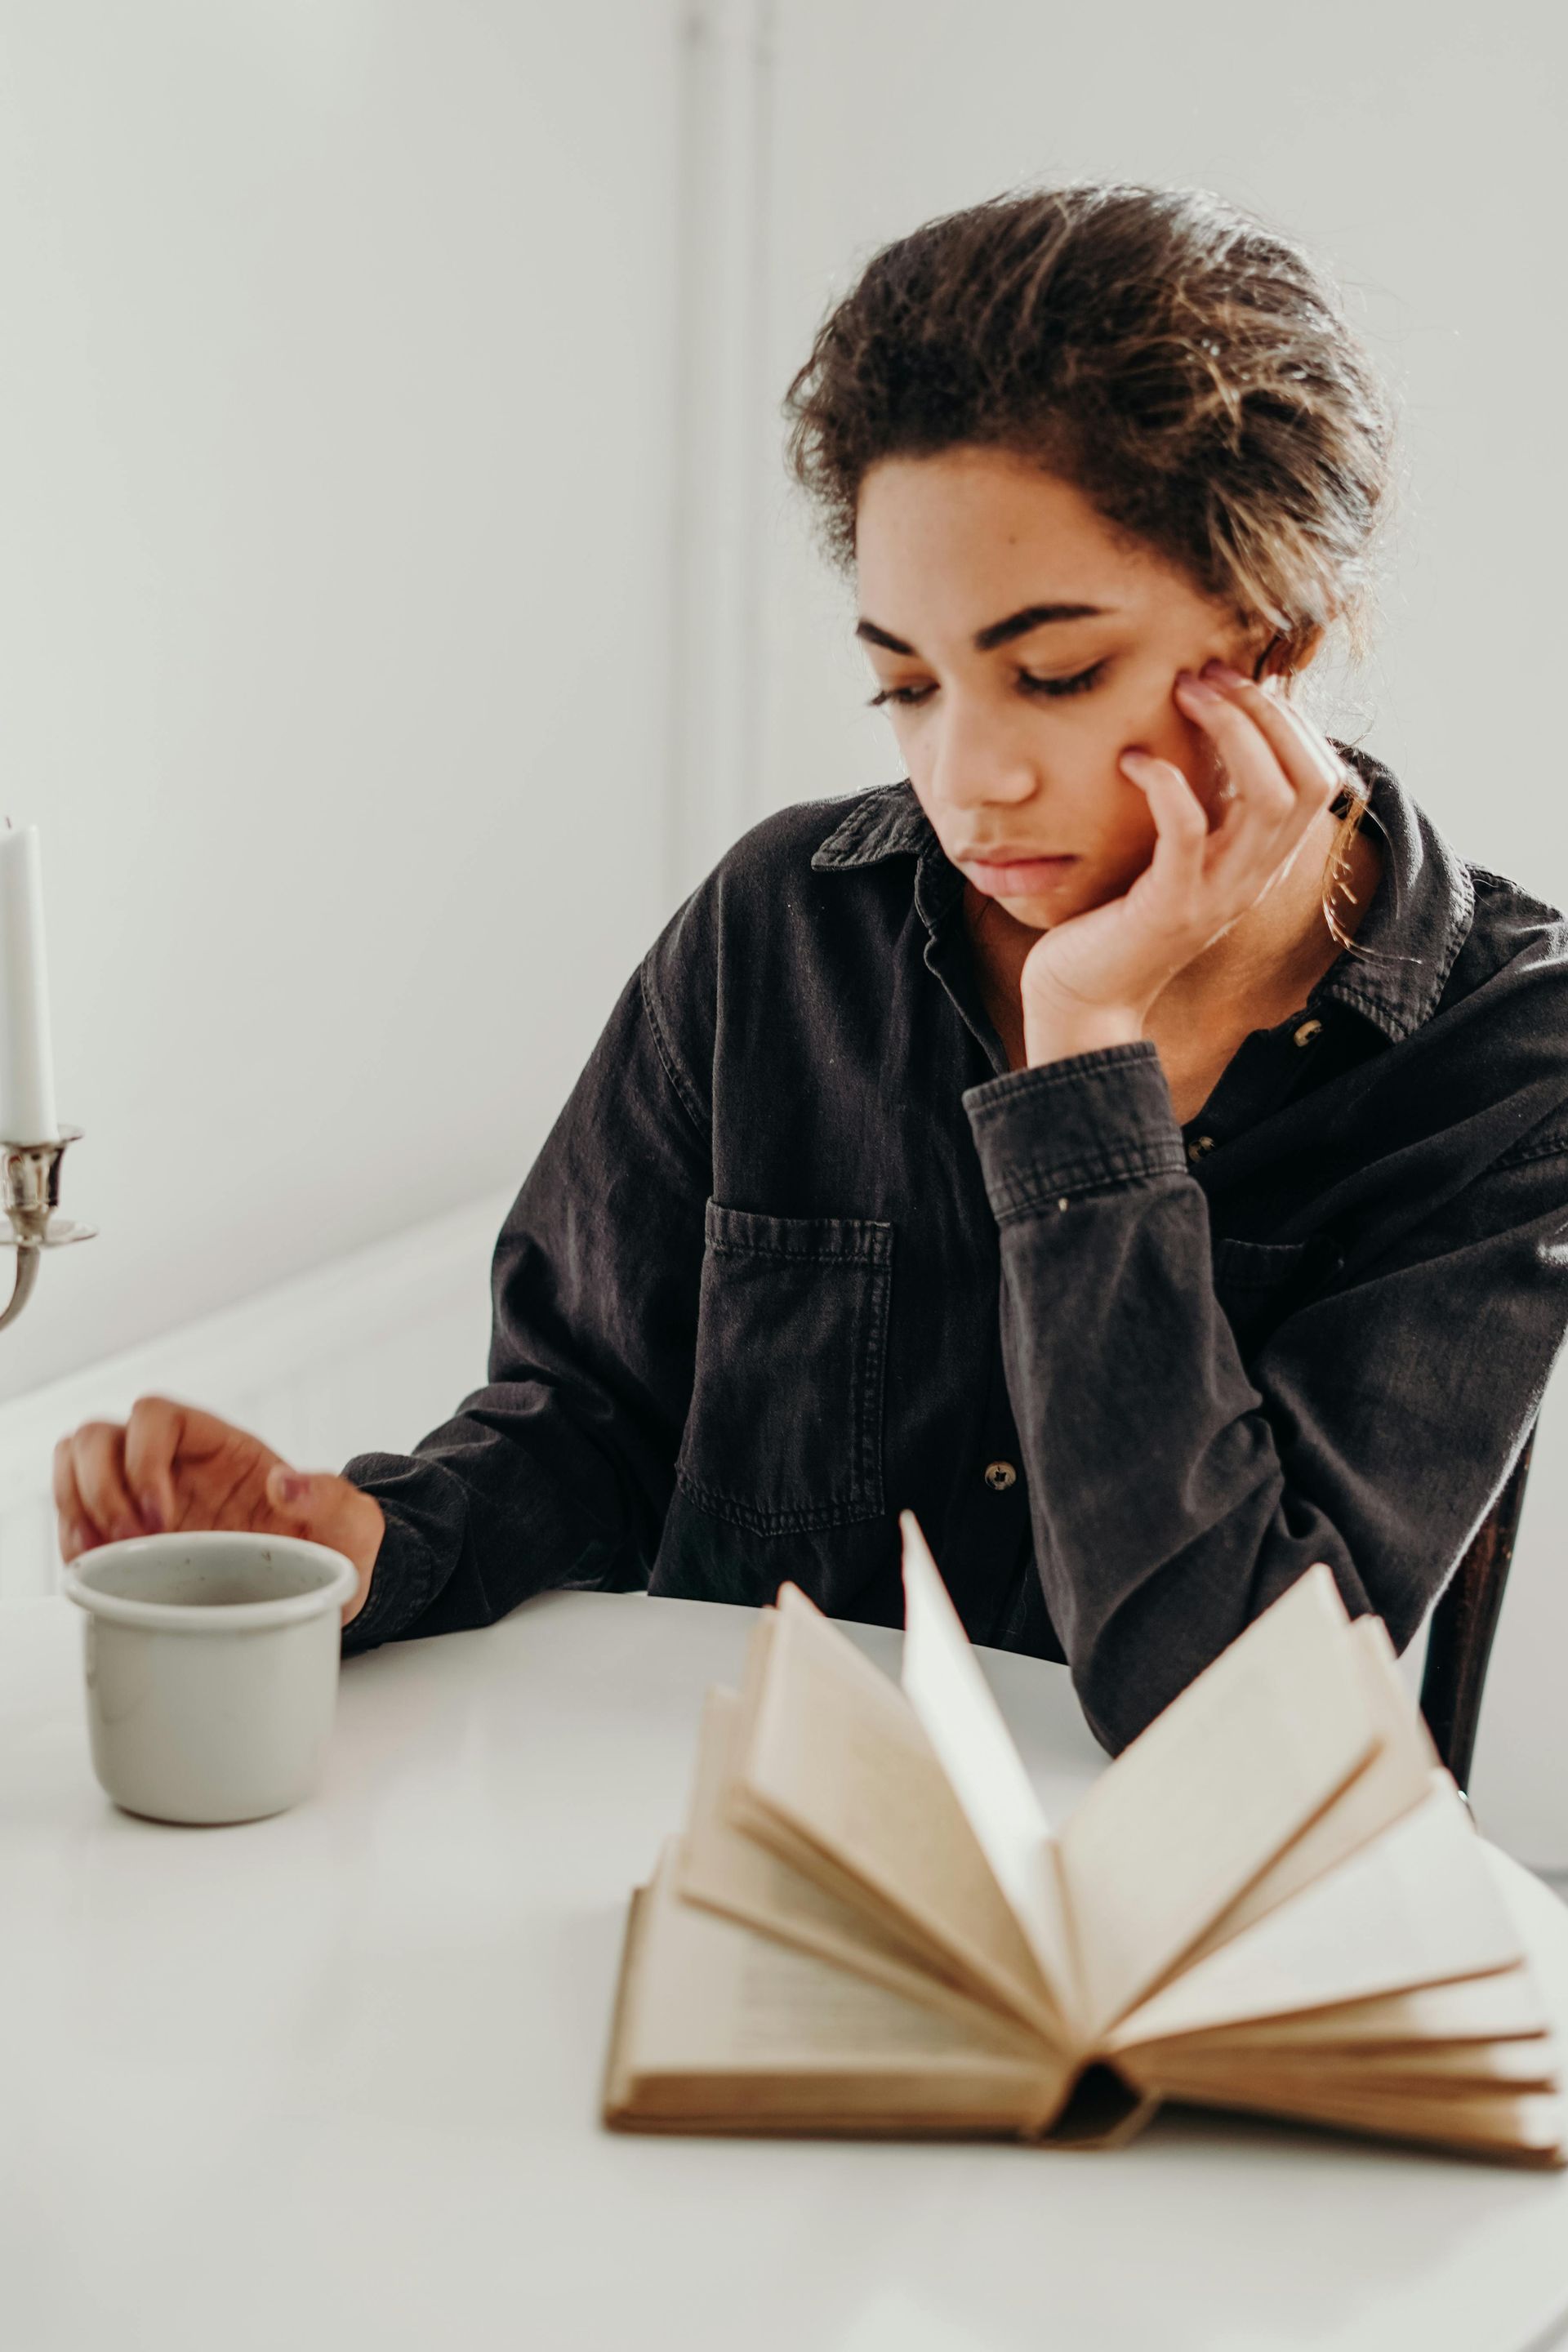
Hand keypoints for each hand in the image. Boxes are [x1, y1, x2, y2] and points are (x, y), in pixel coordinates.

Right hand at [53, 1398, 385, 1626]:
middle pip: (97, 1436)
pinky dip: (72, 1539)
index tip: (163, 1515)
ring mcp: (144, 1497)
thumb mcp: (351, 1524)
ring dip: (75, 1506)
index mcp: (220, 1446)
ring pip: (74, 1464)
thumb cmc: (332, 1547)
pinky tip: (93, 1570)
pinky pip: (76, 1518)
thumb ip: (331, 1498)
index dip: (143, 1457)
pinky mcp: (130, 1537)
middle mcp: (173, 1463)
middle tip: (131, 1541)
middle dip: (99, 1488)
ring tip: (102, 1555)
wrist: (317, 1589)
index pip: (155, 1414)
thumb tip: (288, 1483)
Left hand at [1020, 660, 1347, 1064]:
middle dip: (1265, 710)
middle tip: (1208, 672)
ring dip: (1231, 730)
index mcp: (1264, 861)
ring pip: (1267, 796)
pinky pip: (1188, 830)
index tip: (1236, 679)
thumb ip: (1207, 810)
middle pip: (1307, 776)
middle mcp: (1255, 877)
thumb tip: (1208, 730)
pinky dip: (1167, 783)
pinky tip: (1133, 759)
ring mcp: (1219, 894)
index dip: (1290, 719)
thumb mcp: (1179, 857)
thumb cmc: (1118, 917)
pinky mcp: (1171, 906)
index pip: (1321, 777)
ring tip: (1183, 692)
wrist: (1084, 998)